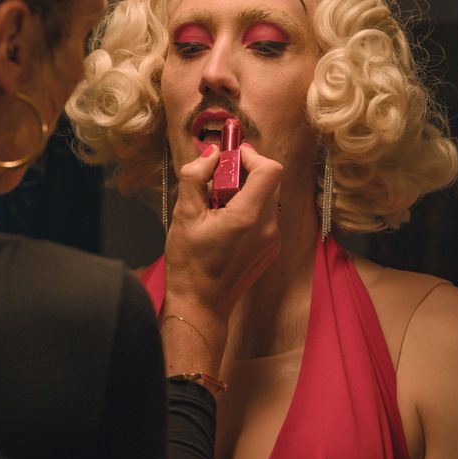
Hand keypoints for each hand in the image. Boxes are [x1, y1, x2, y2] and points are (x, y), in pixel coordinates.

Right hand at [164, 143, 281, 320]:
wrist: (201, 304)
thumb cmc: (190, 264)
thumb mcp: (184, 215)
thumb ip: (196, 178)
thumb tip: (211, 154)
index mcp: (247, 217)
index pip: (269, 170)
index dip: (251, 157)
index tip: (230, 158)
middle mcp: (268, 228)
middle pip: (268, 182)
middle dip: (243, 173)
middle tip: (215, 181)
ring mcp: (272, 240)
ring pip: (267, 198)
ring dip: (244, 192)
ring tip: (216, 207)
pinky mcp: (271, 248)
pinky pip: (265, 216)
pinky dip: (248, 209)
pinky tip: (225, 224)